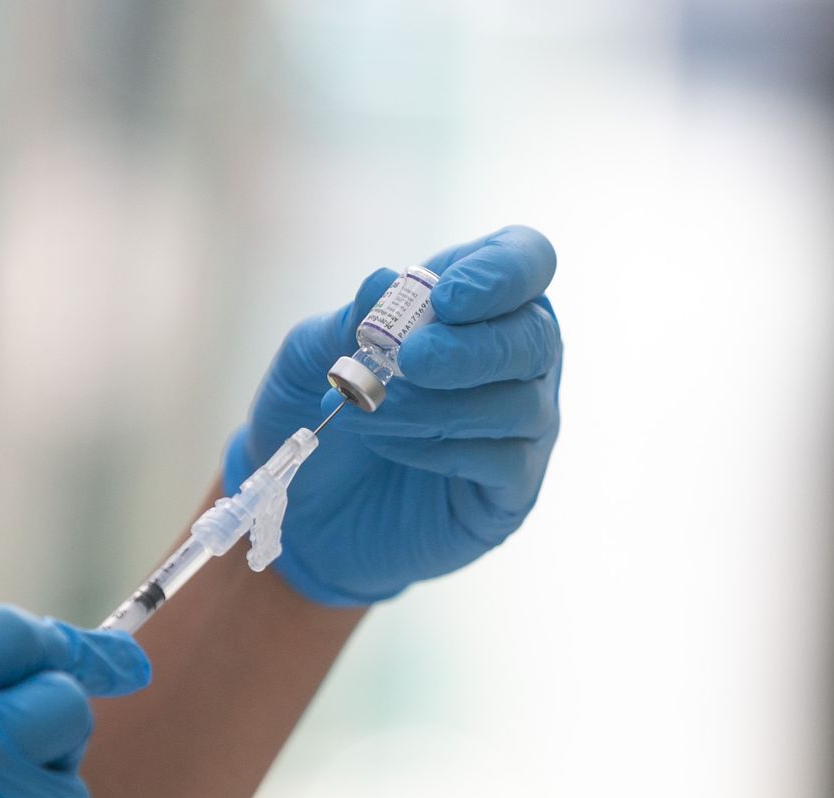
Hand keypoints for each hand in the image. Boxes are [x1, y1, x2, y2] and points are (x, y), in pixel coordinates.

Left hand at [232, 225, 562, 604]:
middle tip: (411, 362)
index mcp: (475, 301)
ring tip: (367, 412)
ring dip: (436, 407)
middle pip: (536, 336)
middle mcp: (514, 357)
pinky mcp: (510, 488)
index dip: (500, 273)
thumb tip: (384, 280)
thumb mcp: (310, 355)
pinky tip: (392, 449)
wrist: (298, 501)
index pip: (525, 261)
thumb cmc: (311, 409)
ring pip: (517, 404)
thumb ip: (349, 318)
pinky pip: (503, 461)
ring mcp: (522, 425)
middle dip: (470, 349)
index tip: (446, 298)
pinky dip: (443, 452)